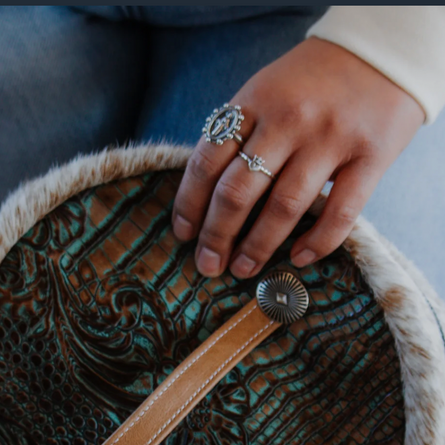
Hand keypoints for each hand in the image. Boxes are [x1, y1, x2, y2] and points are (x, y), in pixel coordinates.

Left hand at [172, 37, 424, 277]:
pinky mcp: (370, 157)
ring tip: (243, 269)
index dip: (189, 203)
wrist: (382, 52)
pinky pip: (340, 212)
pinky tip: (299, 258)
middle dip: (216, 235)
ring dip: (258, 246)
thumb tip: (206, 196)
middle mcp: (289, 120)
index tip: (183, 234)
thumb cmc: (312, 81)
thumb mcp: (265, 91)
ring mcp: (330, 139)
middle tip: (208, 264)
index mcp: (255, 102)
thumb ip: (239, 133)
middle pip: (238, 191)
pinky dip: (317, 243)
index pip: (207, 161)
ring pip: (283, 207)